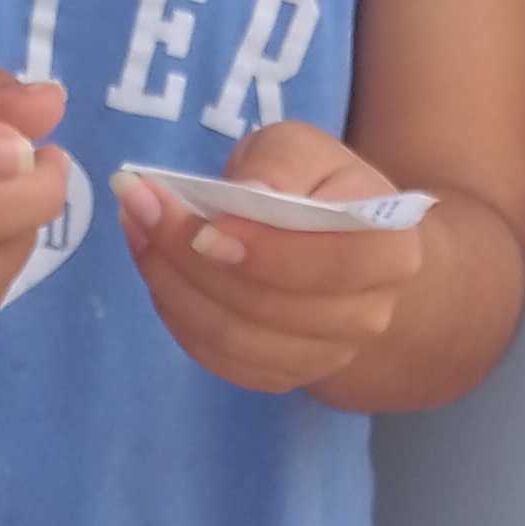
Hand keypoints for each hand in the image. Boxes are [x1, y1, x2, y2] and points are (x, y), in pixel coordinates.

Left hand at [118, 122, 425, 397]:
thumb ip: (280, 164)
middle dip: (194, 261)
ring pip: (235, 339)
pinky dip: (176, 313)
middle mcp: (367, 316)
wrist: (336, 246)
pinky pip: (218, 359)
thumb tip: (249, 196)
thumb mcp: (303, 149)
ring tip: (135, 227)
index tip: (203, 225)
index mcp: (388, 251)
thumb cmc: (317, 187)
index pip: (332, 264)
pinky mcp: (281, 376)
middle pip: (271, 308)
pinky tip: (153, 266)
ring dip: (172, 285)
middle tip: (140, 206)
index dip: (264, 252)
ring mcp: (324, 356)